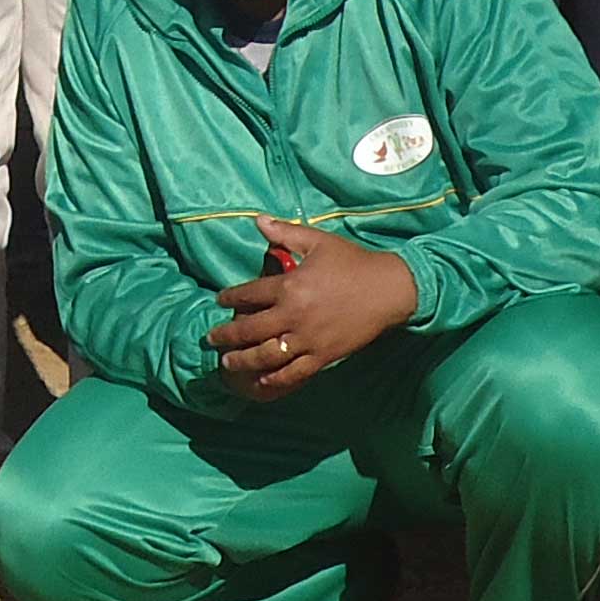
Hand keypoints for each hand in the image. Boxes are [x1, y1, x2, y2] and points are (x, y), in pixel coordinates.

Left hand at [207, 220, 422, 397]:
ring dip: (243, 360)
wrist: (389, 289)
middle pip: (250, 329)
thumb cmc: (352, 262)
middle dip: (226, 336)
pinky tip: (262, 380)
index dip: (230, 298)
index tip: (219, 301)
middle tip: (211, 339)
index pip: (249, 294)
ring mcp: (308, 339)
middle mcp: (293, 315)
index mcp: (290, 286)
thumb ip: (284, 233)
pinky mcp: (323, 356)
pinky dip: (275, 379)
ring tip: (228, 363)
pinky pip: (294, 372)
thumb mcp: (318, 242)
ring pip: (266, 355)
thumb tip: (258, 220)